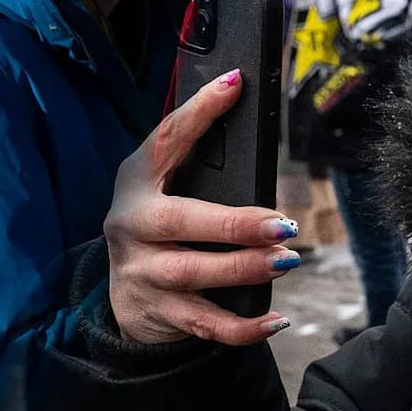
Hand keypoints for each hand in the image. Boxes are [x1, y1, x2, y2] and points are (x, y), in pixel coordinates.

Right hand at [105, 69, 298, 345]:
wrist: (125, 295)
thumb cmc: (161, 226)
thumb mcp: (164, 187)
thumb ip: (195, 161)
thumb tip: (246, 113)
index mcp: (136, 180)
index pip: (167, 138)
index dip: (200, 111)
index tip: (234, 84)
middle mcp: (131, 224)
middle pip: (180, 221)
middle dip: (234, 224)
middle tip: (282, 225)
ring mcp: (140, 272)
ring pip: (191, 273)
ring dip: (243, 269)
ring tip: (285, 262)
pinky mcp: (157, 312)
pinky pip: (203, 323)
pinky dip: (241, 326)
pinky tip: (275, 318)